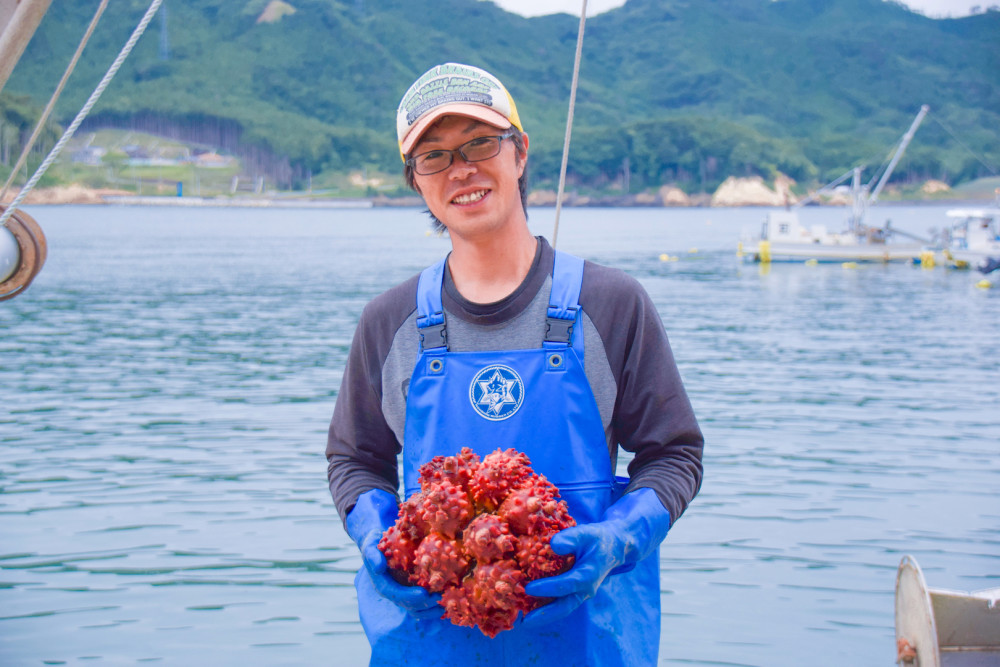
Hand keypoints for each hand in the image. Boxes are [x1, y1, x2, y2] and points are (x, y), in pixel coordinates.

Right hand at [346, 489, 441, 619]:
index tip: (423, 594)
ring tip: (446, 605)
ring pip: (417, 609)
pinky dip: (433, 606)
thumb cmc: (377, 541)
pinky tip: (447, 603)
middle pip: (409, 605)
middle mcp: (394, 592)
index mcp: (383, 584)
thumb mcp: (371, 544)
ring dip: (431, 610)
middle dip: (425, 604)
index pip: (395, 594)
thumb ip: (372, 554)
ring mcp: (404, 593)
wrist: (382, 543)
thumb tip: (378, 568)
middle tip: (441, 599)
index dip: (409, 597)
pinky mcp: (413, 590)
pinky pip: (423, 604)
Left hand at [522, 487, 670, 627]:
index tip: (528, 588)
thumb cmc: (597, 538)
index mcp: (588, 575)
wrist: (613, 547)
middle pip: (564, 606)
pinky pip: (562, 602)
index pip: (566, 585)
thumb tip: (553, 545)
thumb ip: (570, 538)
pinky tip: (531, 607)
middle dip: (545, 615)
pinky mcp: (577, 592)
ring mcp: (582, 593)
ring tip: (525, 620)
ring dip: (545, 615)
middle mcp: (585, 589)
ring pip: (563, 608)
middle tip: (525, 622)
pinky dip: (548, 606)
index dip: (547, 588)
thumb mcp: (586, 533)